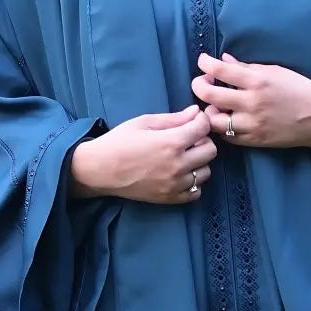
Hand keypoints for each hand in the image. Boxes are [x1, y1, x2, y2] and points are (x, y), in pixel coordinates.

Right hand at [70, 106, 216, 203]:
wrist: (99, 170)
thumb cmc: (119, 141)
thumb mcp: (144, 122)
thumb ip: (174, 118)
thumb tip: (195, 112)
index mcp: (172, 142)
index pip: (204, 128)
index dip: (201, 120)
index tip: (193, 120)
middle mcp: (178, 165)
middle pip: (211, 150)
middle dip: (203, 140)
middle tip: (189, 139)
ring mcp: (175, 184)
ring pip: (206, 172)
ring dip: (199, 162)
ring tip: (184, 157)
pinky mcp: (170, 198)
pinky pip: (196, 192)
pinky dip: (193, 183)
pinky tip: (181, 174)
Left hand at [191, 53, 310, 158]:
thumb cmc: (299, 90)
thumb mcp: (275, 71)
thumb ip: (246, 68)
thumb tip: (224, 60)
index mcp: (257, 81)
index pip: (220, 69)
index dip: (205, 63)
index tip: (204, 61)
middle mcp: (251, 103)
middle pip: (208, 95)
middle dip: (199, 85)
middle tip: (203, 82)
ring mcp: (251, 124)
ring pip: (213, 120)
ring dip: (208, 110)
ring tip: (215, 104)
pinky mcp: (253, 140)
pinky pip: (226, 136)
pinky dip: (221, 126)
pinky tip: (225, 118)